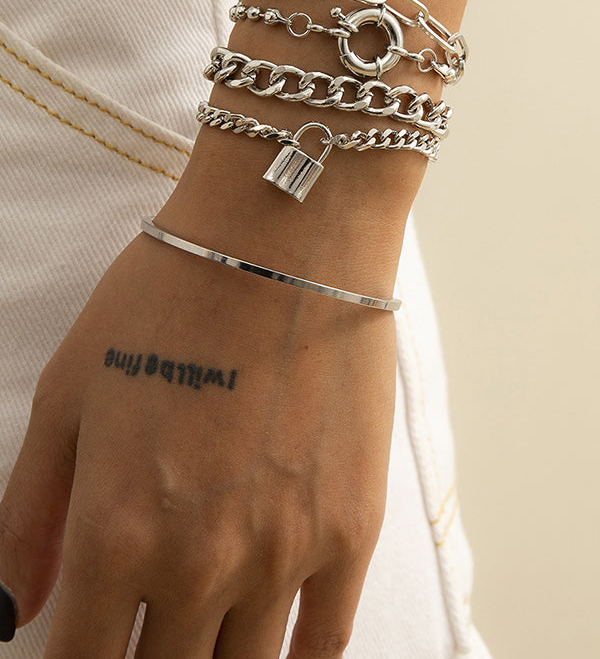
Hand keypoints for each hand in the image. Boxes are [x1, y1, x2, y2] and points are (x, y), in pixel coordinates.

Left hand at [0, 227, 396, 657]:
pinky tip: (270, 655)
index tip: (87, 651)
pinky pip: (324, 645)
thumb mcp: (69, 392)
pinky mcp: (351, 529)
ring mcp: (285, 552)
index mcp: (116, 529)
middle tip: (147, 633)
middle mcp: (200, 561)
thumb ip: (31, 513)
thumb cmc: (169, 300)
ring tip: (200, 638)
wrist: (283, 245)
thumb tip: (14, 610)